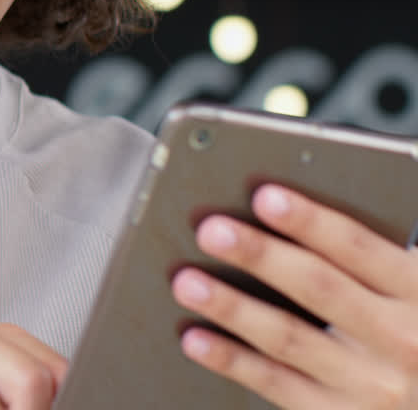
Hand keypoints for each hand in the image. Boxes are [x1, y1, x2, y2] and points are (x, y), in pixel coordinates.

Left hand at [171, 184, 417, 408]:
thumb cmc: (413, 330)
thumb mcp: (411, 290)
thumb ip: (366, 259)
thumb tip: (281, 211)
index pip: (358, 248)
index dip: (310, 222)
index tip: (266, 198)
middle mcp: (400, 339)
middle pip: (318, 288)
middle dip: (261, 256)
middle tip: (212, 232)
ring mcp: (371, 384)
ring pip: (288, 338)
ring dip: (232, 308)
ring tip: (188, 283)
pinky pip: (276, 385)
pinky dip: (231, 360)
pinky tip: (196, 339)